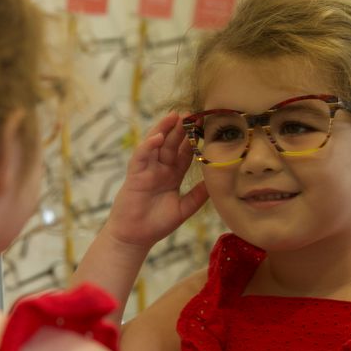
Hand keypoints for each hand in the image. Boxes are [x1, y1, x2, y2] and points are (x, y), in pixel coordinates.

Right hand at [105, 112, 207, 249]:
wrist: (135, 238)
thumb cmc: (156, 225)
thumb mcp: (183, 209)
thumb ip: (198, 196)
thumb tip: (215, 184)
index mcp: (172, 176)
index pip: (185, 153)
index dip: (194, 140)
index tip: (206, 127)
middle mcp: (160, 170)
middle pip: (171, 144)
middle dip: (181, 129)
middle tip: (193, 113)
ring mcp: (147, 171)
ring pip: (156, 145)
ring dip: (163, 129)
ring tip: (174, 116)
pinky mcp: (135, 175)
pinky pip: (141, 157)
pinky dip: (148, 146)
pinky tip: (157, 136)